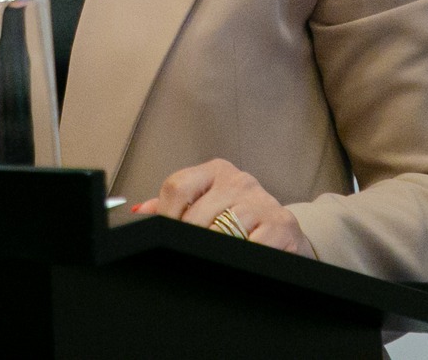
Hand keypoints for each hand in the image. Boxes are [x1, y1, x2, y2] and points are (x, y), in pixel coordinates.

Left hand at [130, 158, 312, 255]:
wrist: (287, 234)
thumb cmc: (241, 220)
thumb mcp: (209, 204)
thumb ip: (175, 206)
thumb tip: (141, 212)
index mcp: (217, 171)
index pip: (178, 187)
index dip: (167, 215)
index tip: (168, 234)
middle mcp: (240, 180)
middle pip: (195, 215)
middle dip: (189, 239)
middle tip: (191, 251)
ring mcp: (262, 201)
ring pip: (221, 232)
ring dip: (215, 249)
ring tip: (218, 254)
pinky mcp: (282, 225)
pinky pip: (250, 246)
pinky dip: (241, 256)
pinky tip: (241, 257)